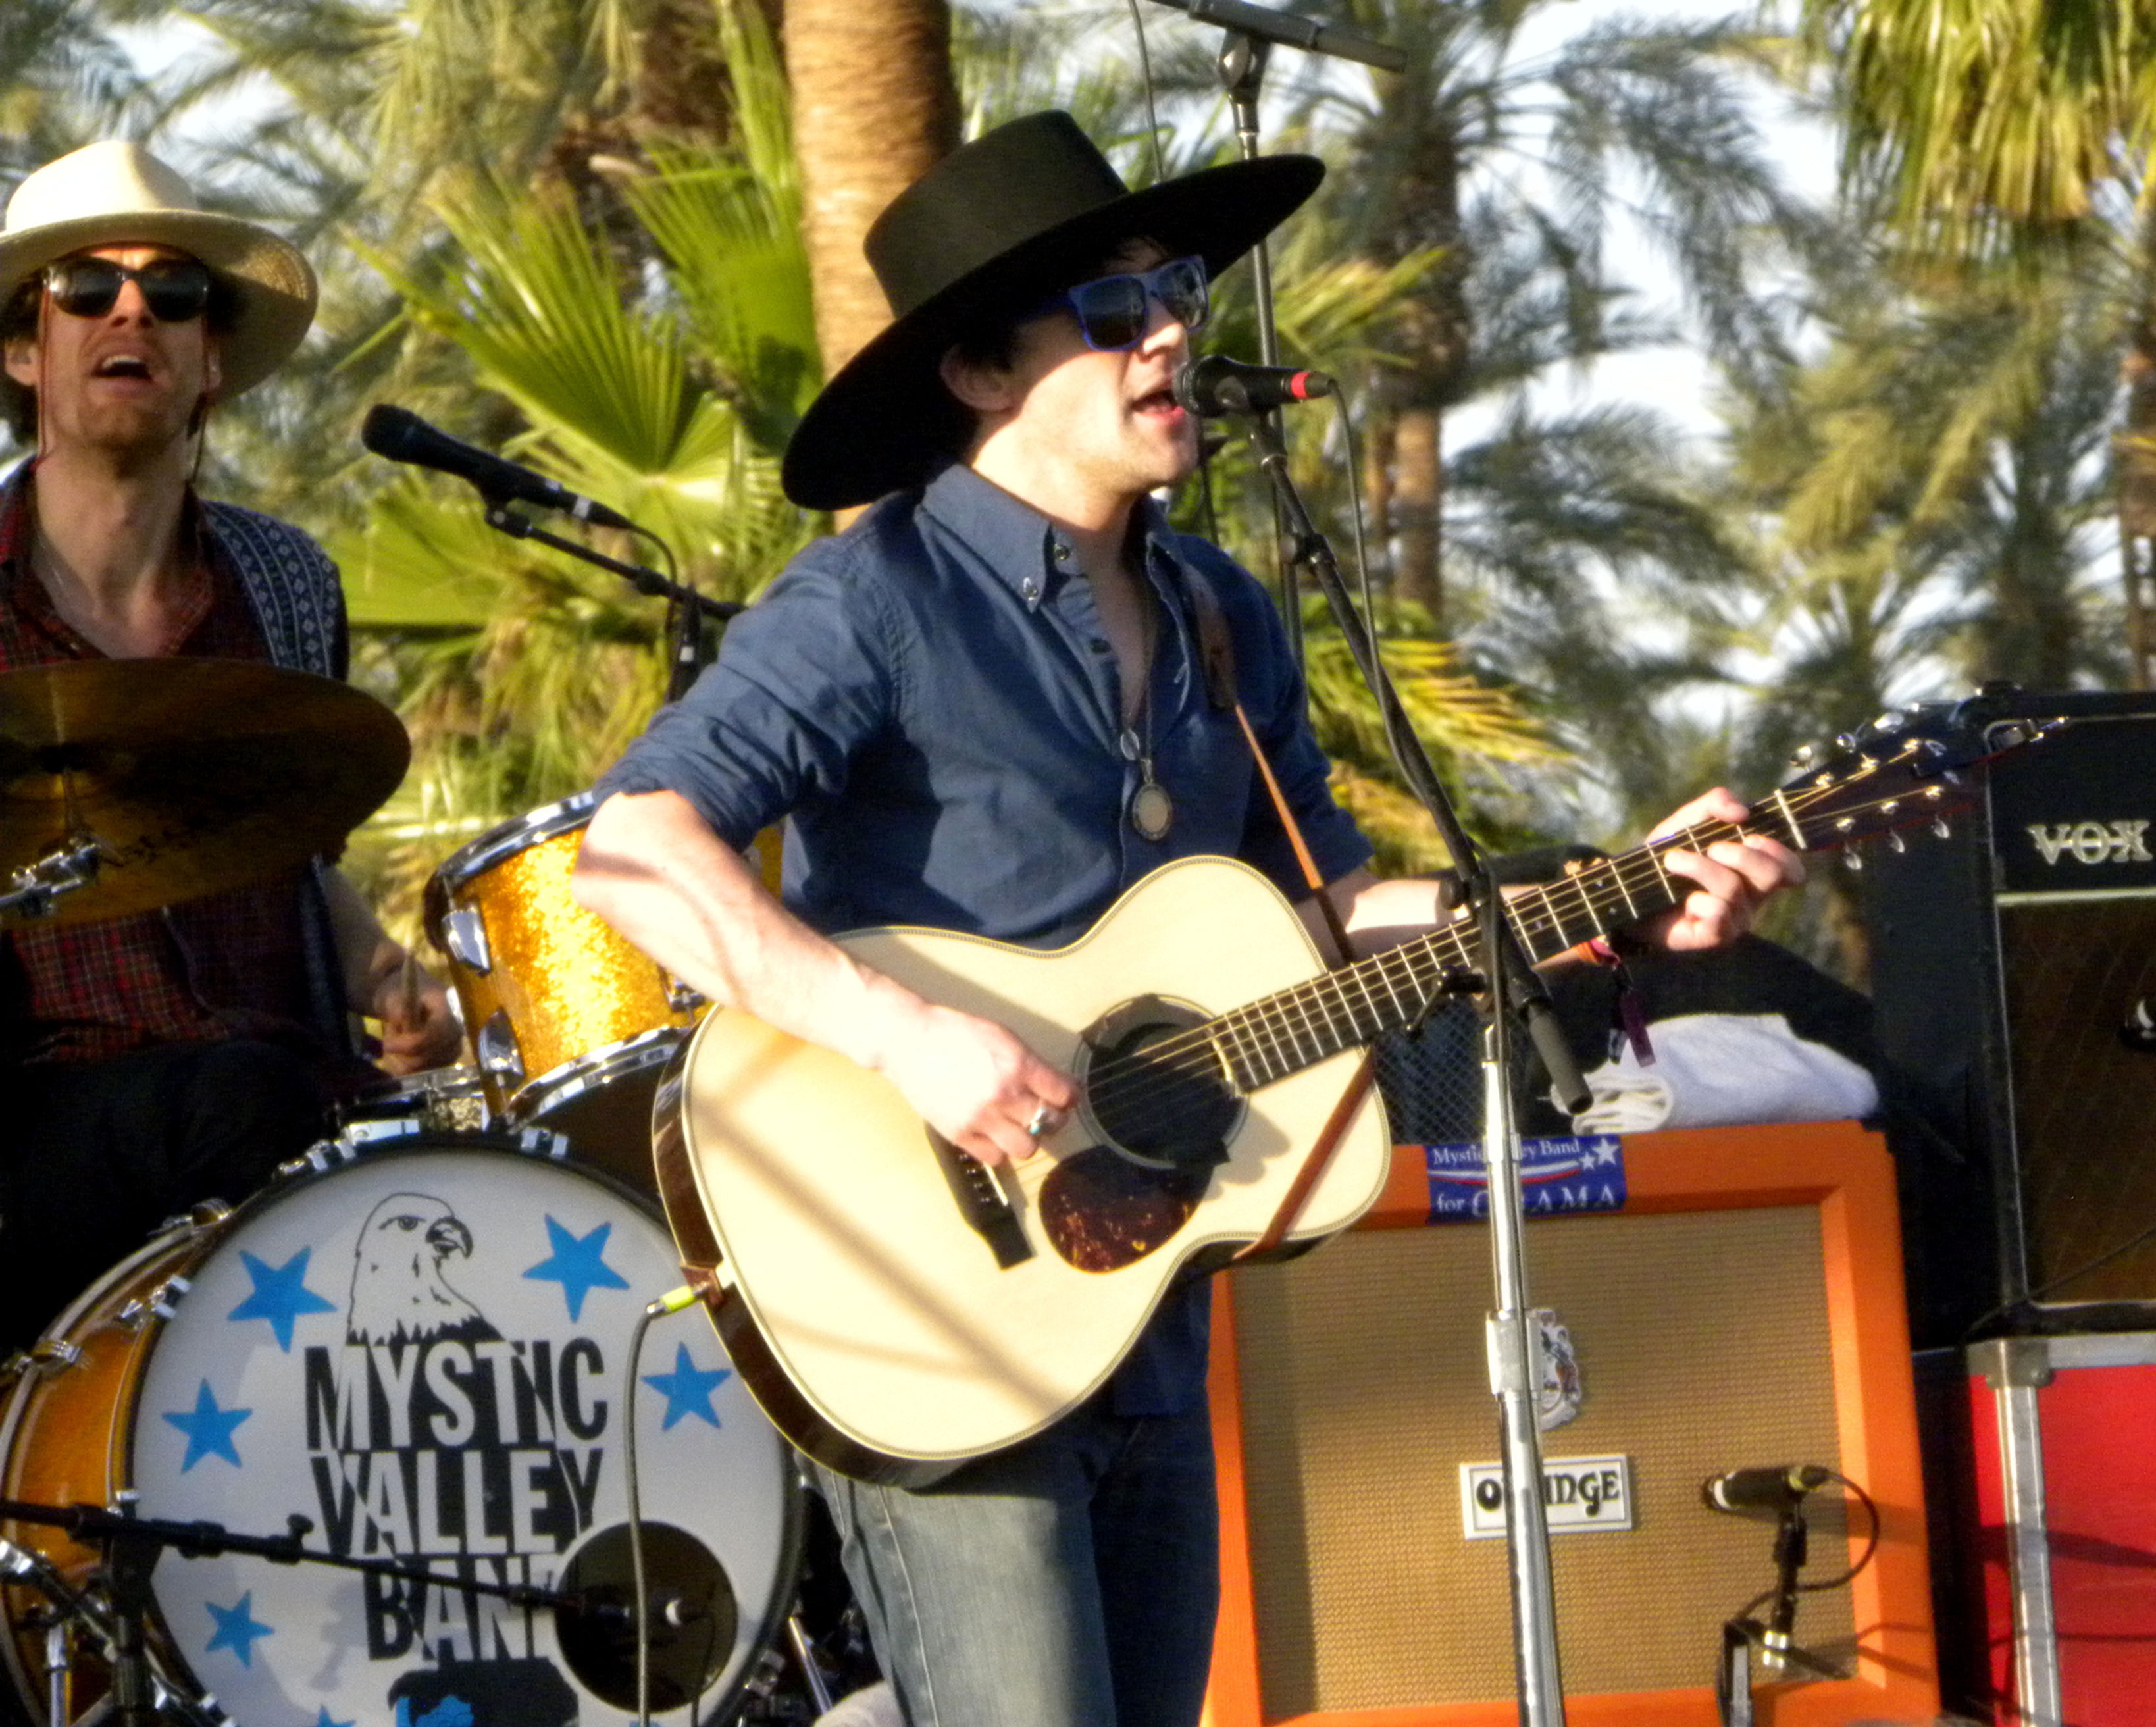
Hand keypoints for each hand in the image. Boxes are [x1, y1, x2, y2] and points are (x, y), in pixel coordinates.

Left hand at [371, 954, 462, 1076]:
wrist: (404, 999)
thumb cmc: (399, 994)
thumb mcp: (392, 996)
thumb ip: (397, 1008)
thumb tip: (402, 1020)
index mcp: (446, 1009)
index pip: (437, 1034)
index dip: (412, 1044)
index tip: (388, 1045)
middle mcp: (456, 1031)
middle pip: (434, 1056)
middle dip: (404, 1054)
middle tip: (389, 1040)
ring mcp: (452, 1048)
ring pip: (427, 1069)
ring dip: (402, 1061)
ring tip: (395, 1044)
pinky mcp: (444, 1061)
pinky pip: (423, 1075)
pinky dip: (405, 1070)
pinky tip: (397, 1056)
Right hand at [872, 1000, 1077, 1166]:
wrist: (910, 1042)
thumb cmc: (956, 1034)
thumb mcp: (1002, 1037)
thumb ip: (1030, 1064)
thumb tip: (1057, 1087)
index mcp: (1018, 1064)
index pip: (1064, 1094)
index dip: (1068, 1097)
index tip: (1064, 1097)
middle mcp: (1003, 1093)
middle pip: (1050, 1123)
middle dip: (1053, 1118)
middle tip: (1043, 1112)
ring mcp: (981, 1117)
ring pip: (1027, 1148)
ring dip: (1028, 1139)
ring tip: (1018, 1126)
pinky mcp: (959, 1134)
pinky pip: (995, 1158)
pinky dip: (999, 1149)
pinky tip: (994, 1134)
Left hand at [1639, 787, 1805, 952]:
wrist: (1630, 893)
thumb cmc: (1667, 858)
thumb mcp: (1687, 822)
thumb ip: (1715, 804)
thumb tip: (1742, 812)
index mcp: (1753, 871)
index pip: (1791, 869)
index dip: (1780, 852)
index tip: (1751, 837)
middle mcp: (1752, 897)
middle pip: (1771, 874)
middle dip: (1741, 854)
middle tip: (1712, 847)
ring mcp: (1736, 920)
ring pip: (1734, 889)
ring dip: (1699, 867)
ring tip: (1672, 861)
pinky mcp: (1715, 937)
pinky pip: (1719, 914)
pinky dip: (1698, 900)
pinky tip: (1683, 900)